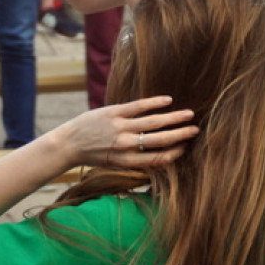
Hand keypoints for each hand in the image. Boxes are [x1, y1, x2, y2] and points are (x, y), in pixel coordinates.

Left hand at [53, 96, 198, 168]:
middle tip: (196, 130)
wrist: (68, 144)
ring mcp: (120, 127)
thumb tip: (158, 157)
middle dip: (181, 135)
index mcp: (127, 161)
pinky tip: (168, 101)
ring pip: (153, 122)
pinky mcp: (113, 112)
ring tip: (189, 114)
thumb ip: (134, 160)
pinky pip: (138, 106)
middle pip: (160, 140)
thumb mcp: (114, 164)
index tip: (185, 148)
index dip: (174, 153)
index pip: (157, 159)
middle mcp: (125, 145)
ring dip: (174, 118)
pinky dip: (155, 103)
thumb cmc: (93, 155)